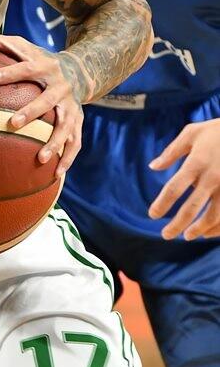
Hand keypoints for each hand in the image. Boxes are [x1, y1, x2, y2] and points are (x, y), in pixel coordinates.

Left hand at [0, 23, 83, 176]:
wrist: (77, 71)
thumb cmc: (36, 61)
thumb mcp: (19, 47)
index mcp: (45, 66)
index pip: (27, 67)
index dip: (10, 72)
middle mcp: (61, 87)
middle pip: (47, 100)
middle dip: (32, 112)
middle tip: (12, 123)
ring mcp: (72, 106)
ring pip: (66, 125)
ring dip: (55, 142)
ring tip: (40, 158)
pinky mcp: (78, 122)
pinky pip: (75, 142)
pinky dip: (68, 158)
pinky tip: (56, 175)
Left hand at [148, 119, 219, 239]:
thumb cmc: (216, 131)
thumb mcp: (192, 134)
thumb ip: (171, 152)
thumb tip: (153, 167)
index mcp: (197, 163)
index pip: (174, 189)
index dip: (161, 204)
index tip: (153, 215)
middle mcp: (212, 177)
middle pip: (192, 208)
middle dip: (177, 225)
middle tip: (166, 235)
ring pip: (213, 216)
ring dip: (199, 229)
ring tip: (187, 236)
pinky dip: (217, 227)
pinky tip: (208, 231)